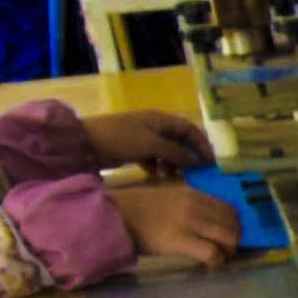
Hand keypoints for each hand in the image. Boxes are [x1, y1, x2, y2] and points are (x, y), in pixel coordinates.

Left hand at [88, 107, 216, 172]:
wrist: (86, 143)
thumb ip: (175, 153)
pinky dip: (158, 167)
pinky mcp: (134, 151)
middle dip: (188, 156)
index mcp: (160, 119)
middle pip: (179, 141)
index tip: (210, 162)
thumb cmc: (121, 138)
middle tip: (195, 174)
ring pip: (167, 152)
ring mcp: (143, 139)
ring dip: (173, 164)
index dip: (201, 143)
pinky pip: (153, 159)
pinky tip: (157, 177)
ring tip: (173, 177)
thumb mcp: (151, 144)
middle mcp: (154, 127)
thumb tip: (197, 161)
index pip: (189, 129)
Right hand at [115, 176, 241, 271]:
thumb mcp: (168, 196)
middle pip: (233, 223)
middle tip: (227, 249)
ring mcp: (189, 222)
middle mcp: (195, 205)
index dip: (235, 224)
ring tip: (219, 257)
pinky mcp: (180, 241)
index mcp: (193, 193)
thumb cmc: (137, 208)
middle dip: (235, 239)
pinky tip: (209, 263)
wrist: (115, 215)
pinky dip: (216, 260)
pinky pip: (212, 252)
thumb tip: (208, 219)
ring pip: (228, 237)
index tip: (229, 234)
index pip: (229, 208)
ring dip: (229, 251)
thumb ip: (189, 203)